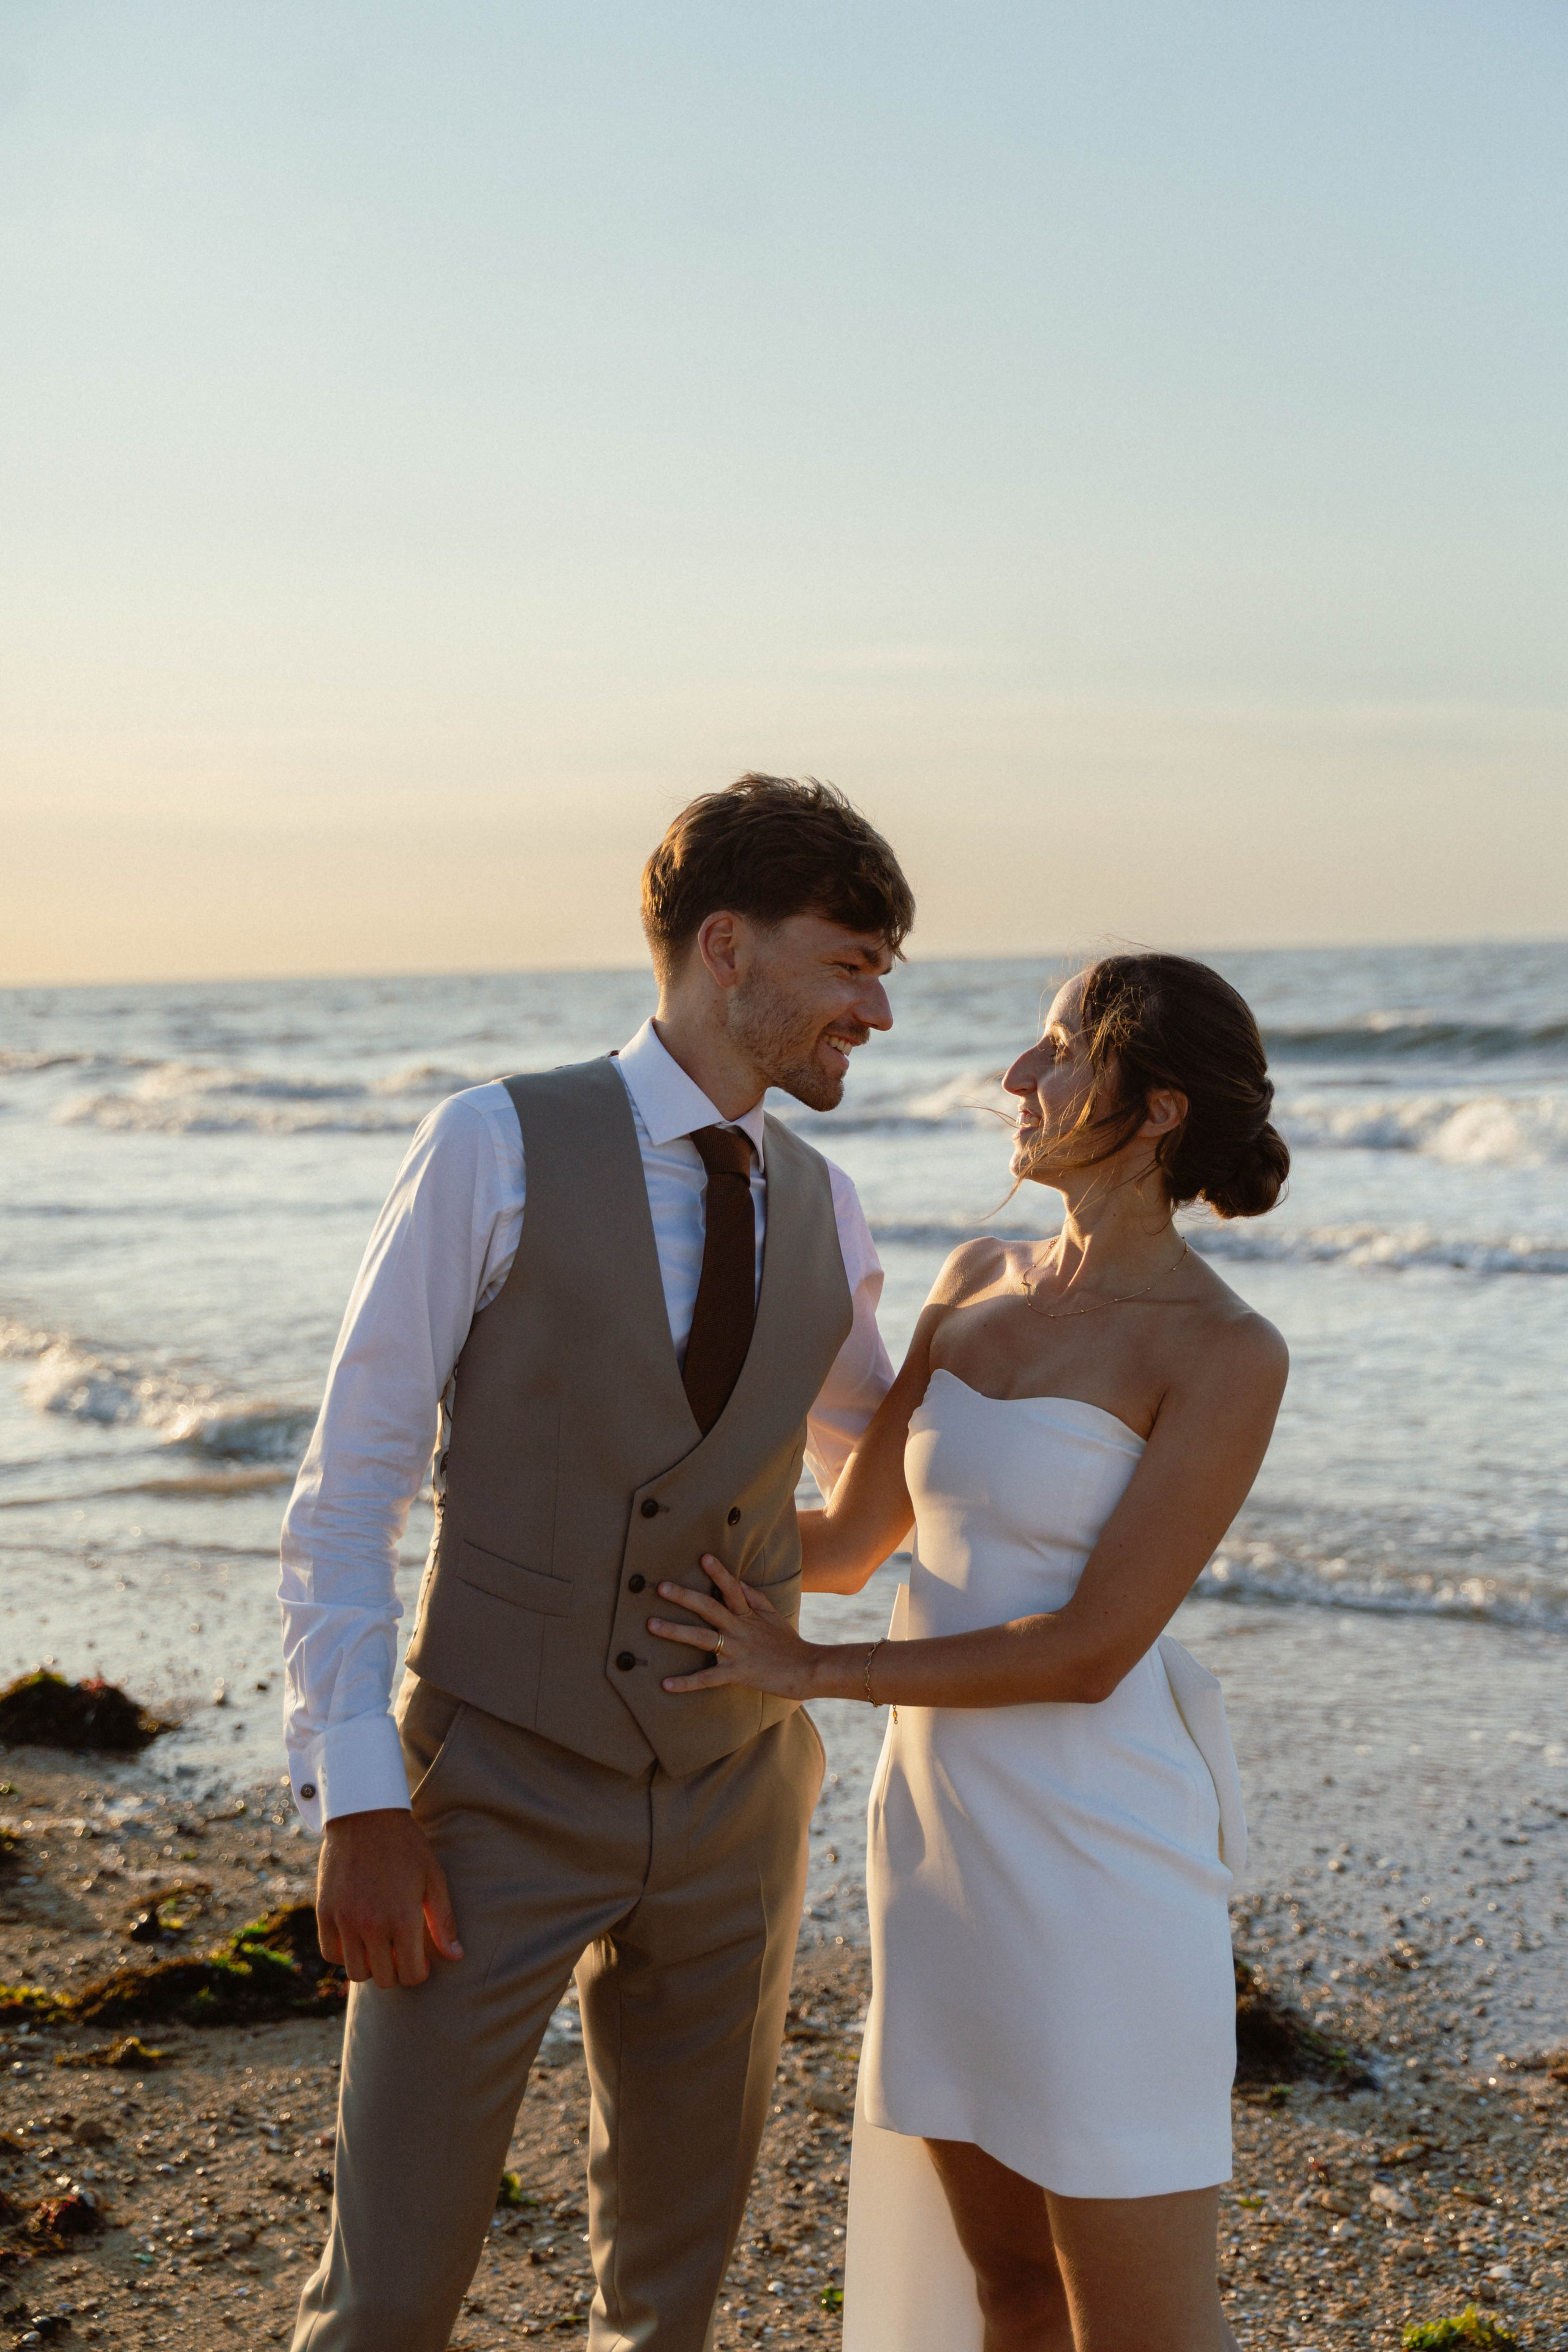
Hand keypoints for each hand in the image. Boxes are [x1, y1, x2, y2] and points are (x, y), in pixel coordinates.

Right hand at [315, 1807, 463, 1989]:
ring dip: (370, 1965)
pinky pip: (330, 1953)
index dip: (419, 1972)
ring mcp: (344, 1920)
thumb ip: (443, 1921)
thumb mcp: (433, 1879)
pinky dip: (343, 1953)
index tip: (420, 1960)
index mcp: (403, 1919)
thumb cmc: (406, 1846)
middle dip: (397, 1970)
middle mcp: (371, 1926)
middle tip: (401, 1952)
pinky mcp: (324, 1912)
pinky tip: (357, 1938)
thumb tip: (456, 1956)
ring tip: (379, 1945)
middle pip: (384, 1979)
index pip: (411, 1976)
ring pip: (355, 1972)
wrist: (366, 1816)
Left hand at [650, 1556, 820, 1698]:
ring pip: (701, 1638)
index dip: (718, 1573)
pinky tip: (666, 1684)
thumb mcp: (774, 1615)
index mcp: (749, 1614)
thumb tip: (738, 1581)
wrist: (807, 1670)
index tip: (703, 1557)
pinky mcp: (736, 1674)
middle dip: (684, 1597)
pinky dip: (686, 1682)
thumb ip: (755, 1597)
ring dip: (674, 1632)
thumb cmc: (788, 1643)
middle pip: (708, 1608)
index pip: (731, 1589)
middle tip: (660, 1587)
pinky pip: (707, 1678)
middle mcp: (740, 1629)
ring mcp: (736, 1651)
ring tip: (651, 1625)